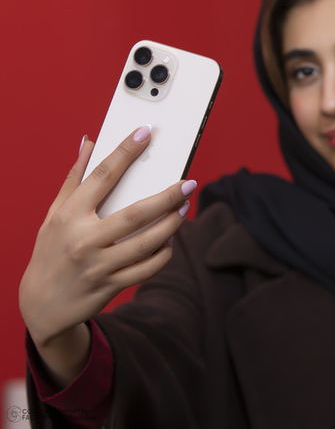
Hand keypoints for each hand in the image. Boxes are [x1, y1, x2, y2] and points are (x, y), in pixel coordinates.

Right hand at [20, 126, 195, 346]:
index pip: (101, 176)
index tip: (145, 133)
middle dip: (167, 197)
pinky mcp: (110, 286)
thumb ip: (74, 178)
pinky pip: (146, 269)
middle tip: (188, 184)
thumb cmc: (50, 251)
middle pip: (135, 214)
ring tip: (184, 208)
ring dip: (171, 224)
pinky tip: (168, 241)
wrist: (41, 305)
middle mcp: (83, 240)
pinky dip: (162, 254)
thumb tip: (89, 144)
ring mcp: (98, 266)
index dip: (125, 152)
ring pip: (146, 243)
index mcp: (69, 216)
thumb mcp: (54, 214)